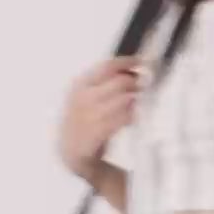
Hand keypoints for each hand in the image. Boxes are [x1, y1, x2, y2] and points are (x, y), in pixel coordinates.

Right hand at [56, 56, 149, 179]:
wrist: (71, 151)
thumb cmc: (83, 120)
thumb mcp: (87, 95)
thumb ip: (106, 81)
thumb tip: (131, 70)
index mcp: (80, 85)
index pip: (108, 66)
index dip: (128, 62)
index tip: (141, 62)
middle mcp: (83, 98)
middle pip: (120, 81)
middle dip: (134, 83)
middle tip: (140, 86)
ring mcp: (89, 116)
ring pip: (124, 99)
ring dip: (133, 100)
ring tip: (133, 104)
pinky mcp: (97, 133)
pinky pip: (124, 118)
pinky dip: (131, 116)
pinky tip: (129, 118)